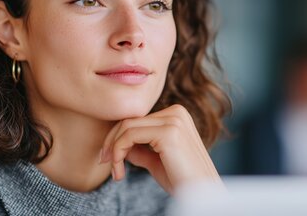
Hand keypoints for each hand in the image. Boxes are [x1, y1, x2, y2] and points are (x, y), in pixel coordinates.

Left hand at [99, 104, 223, 194]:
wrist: (202, 194)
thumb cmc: (182, 180)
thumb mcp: (156, 160)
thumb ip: (140, 149)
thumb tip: (119, 145)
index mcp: (176, 114)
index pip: (136, 119)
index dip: (117, 138)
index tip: (109, 160)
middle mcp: (176, 112)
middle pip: (129, 120)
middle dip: (111, 142)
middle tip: (104, 163)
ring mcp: (173, 120)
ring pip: (126, 127)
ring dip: (113, 150)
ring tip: (116, 172)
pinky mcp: (168, 132)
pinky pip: (129, 136)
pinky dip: (118, 153)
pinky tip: (120, 171)